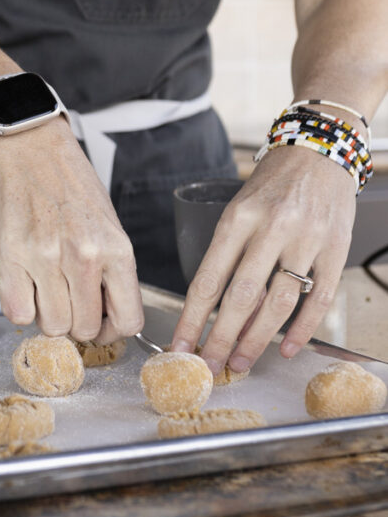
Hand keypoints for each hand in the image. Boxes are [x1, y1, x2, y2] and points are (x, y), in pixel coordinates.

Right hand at [0, 117, 144, 342]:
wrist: (31, 149)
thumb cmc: (70, 186)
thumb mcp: (108, 225)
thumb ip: (110, 271)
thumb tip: (104, 316)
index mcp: (117, 249)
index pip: (128, 320)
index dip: (113, 332)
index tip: (101, 323)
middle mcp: (84, 256)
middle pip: (85, 329)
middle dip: (76, 323)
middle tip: (67, 299)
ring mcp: (46, 258)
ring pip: (52, 326)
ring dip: (47, 315)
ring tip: (45, 288)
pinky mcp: (11, 257)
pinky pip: (18, 313)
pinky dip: (20, 307)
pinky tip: (24, 285)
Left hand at [171, 146, 355, 373]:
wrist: (319, 150)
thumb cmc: (271, 185)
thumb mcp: (237, 209)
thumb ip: (227, 254)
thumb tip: (214, 311)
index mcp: (238, 218)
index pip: (208, 279)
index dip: (192, 320)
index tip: (180, 347)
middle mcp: (271, 229)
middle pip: (241, 297)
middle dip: (221, 338)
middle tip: (209, 365)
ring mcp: (307, 240)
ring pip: (279, 303)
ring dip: (257, 339)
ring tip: (240, 361)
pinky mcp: (335, 249)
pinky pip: (318, 298)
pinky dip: (302, 329)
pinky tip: (285, 348)